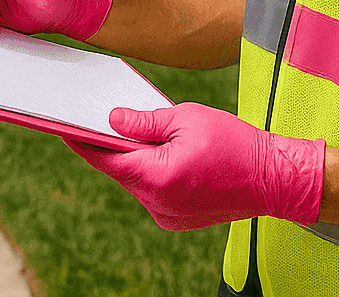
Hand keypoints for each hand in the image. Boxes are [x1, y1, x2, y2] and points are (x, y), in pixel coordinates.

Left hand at [65, 103, 324, 230]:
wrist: (275, 179)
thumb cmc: (235, 143)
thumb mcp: (187, 118)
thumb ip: (145, 121)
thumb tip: (112, 119)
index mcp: (156, 176)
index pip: (105, 158)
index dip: (81, 140)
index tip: (63, 124)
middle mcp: (157, 203)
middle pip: (121, 170)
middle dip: (113, 145)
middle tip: (103, 118)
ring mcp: (167, 215)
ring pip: (138, 181)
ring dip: (137, 160)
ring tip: (145, 134)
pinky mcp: (178, 219)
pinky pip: (154, 192)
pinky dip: (153, 173)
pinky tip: (164, 155)